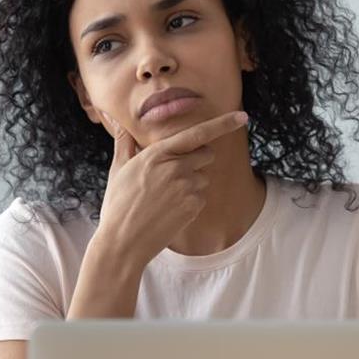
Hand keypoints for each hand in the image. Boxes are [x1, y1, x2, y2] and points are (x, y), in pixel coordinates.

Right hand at [95, 108, 248, 266]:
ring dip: (191, 183)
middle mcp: (175, 167)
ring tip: (165, 198)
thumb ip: (125, 142)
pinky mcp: (193, 206)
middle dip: (196, 160)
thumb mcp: (118, 169)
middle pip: (206, 154)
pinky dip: (190, 202)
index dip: (223, 123)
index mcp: (157, 153)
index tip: (242, 116)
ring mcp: (186, 187)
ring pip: (203, 177)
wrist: (122, 241)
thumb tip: (116, 121)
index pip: (197, 133)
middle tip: (173, 175)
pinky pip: (201, 196)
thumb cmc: (118, 205)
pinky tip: (170, 210)